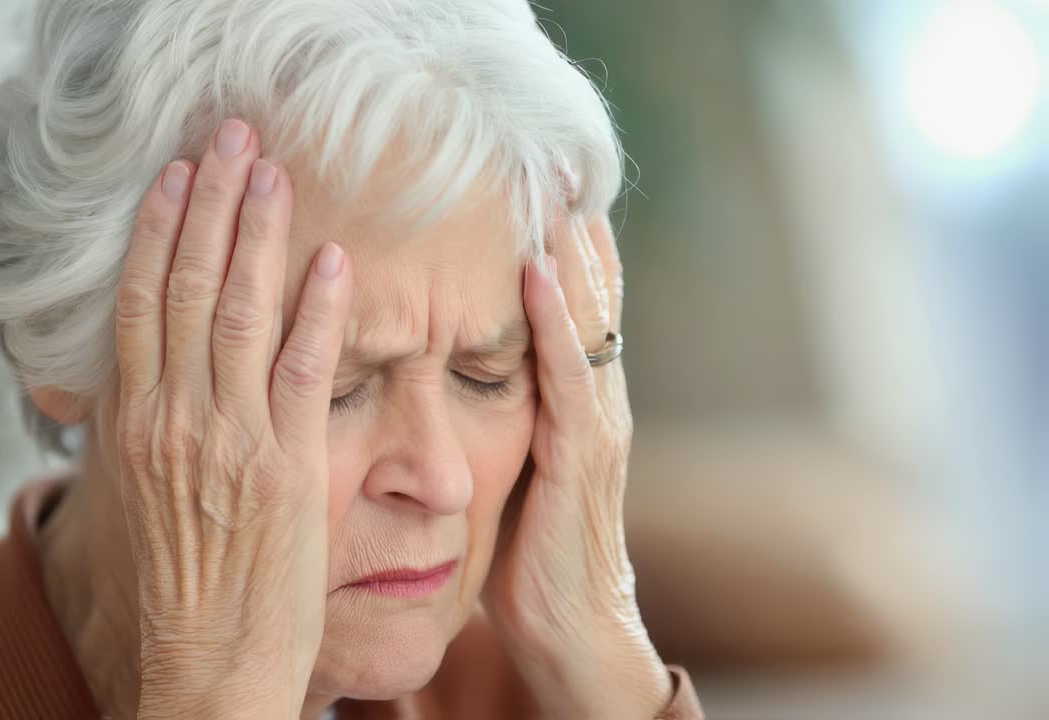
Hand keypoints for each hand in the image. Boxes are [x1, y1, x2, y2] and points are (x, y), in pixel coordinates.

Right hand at [111, 119, 351, 718]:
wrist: (198, 672)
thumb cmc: (173, 595)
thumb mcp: (135, 501)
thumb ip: (138, 432)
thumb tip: (134, 380)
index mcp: (131, 425)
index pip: (140, 303)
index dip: (160, 232)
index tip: (177, 177)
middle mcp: (172, 420)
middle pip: (188, 287)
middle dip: (210, 204)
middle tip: (230, 141)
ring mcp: (228, 440)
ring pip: (240, 312)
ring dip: (259, 233)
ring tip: (272, 172)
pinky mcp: (287, 469)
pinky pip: (306, 371)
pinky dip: (319, 310)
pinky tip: (333, 260)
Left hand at [483, 214, 670, 718]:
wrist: (571, 634)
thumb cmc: (534, 559)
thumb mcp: (516, 474)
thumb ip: (501, 423)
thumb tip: (455, 380)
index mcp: (576, 406)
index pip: (573, 309)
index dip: (562, 246)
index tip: (538, 184)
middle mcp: (596, 404)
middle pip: (591, 297)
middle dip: (574, 227)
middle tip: (554, 154)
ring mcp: (596, 428)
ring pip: (588, 320)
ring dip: (572, 251)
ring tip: (556, 184)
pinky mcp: (579, 460)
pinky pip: (568, 376)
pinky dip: (556, 320)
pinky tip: (539, 271)